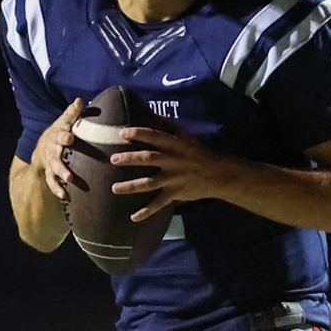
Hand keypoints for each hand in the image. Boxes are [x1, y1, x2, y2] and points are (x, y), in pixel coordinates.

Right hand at [30, 98, 84, 200]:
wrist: (42, 146)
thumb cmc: (60, 132)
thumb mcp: (64, 121)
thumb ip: (72, 113)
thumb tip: (79, 100)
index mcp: (57, 136)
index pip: (60, 136)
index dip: (64, 137)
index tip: (69, 138)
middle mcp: (52, 151)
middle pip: (56, 159)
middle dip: (62, 167)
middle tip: (70, 175)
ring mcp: (50, 163)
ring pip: (53, 172)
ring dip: (60, 179)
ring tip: (68, 184)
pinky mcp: (50, 173)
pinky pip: (52, 182)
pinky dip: (57, 189)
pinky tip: (65, 196)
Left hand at [109, 124, 233, 221]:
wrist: (217, 174)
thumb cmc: (197, 152)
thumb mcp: (186, 136)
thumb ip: (168, 125)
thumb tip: (150, 112)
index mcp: (175, 145)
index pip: (155, 136)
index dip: (138, 133)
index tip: (122, 132)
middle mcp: (173, 161)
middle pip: (149, 158)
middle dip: (131, 159)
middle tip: (113, 159)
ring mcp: (174, 178)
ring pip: (150, 183)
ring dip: (131, 186)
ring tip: (114, 188)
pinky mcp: (175, 193)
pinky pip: (159, 203)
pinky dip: (146, 211)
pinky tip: (133, 217)